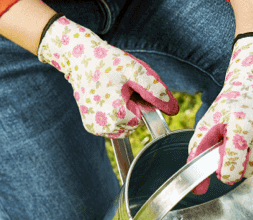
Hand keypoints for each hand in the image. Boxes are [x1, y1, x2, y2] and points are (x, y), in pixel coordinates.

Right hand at [37, 17, 178, 137]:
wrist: (79, 58)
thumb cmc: (109, 62)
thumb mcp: (136, 71)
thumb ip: (155, 91)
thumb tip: (174, 110)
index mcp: (117, 115)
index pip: (142, 118)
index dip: (139, 102)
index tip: (128, 89)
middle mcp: (105, 126)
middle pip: (133, 125)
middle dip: (131, 109)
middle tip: (119, 90)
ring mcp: (96, 128)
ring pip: (123, 128)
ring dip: (123, 113)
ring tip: (111, 93)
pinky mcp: (90, 126)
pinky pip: (112, 127)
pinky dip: (113, 116)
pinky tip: (105, 99)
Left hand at [188, 36, 252, 193]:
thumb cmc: (231, 105)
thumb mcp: (208, 123)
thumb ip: (197, 155)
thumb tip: (198, 191)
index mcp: (242, 127)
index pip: (231, 172)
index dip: (224, 170)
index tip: (223, 160)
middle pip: (249, 171)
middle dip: (241, 163)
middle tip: (240, 143)